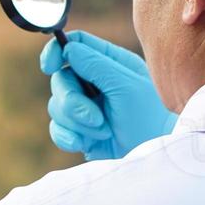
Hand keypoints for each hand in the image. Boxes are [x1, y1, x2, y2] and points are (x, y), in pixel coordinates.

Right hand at [39, 30, 175, 160]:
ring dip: (76, 122)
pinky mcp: (80, 132)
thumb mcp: (126, 86)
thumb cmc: (150, 119)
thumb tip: (68, 48)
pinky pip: (57, 129)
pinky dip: (67, 137)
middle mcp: (96, 82)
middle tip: (94, 118)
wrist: (155, 160)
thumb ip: (96, 64)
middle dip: (72, 101)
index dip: (57, 51)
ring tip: (103, 131)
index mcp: (110, 63)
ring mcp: (86, 108)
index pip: (76, 44)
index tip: (49, 66)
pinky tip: (83, 144)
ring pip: (56, 105)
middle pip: (61, 78)